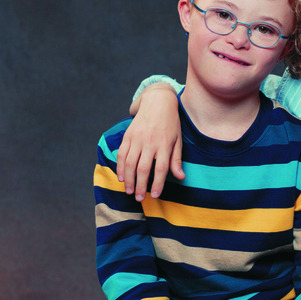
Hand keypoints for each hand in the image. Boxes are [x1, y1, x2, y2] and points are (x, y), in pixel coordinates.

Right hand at [116, 85, 183, 200]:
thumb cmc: (171, 123)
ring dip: (128, 180)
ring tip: (129, 191)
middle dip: (140, 186)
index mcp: (164, 144)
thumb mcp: (178, 140)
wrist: (157, 101)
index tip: (154, 195)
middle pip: (143, 169)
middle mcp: (150, 142)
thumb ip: (176, 160)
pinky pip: (121, 154)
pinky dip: (120, 167)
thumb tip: (180, 177)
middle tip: (139, 198)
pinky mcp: (128, 135)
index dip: (157, 184)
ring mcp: (137, 138)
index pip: (160, 169)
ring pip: (129, 163)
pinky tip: (121, 177)